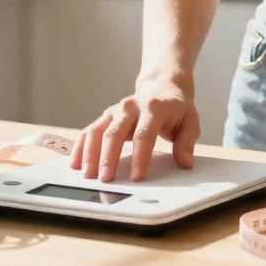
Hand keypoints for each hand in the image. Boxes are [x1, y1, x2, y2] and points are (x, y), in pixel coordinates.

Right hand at [69, 76, 200, 182]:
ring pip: (98, 131)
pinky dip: (81, 146)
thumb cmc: (176, 108)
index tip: (136, 176)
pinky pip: (90, 130)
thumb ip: (187, 142)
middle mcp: (131, 106)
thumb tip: (185, 162)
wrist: (163, 86)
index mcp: (154, 108)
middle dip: (109, 158)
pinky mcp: (107, 115)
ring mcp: (116, 110)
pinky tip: (75, 162)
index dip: (140, 157)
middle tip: (106, 179)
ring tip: (87, 174)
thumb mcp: (190, 121)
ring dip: (90, 153)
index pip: (144, 135)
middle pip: (115, 133)